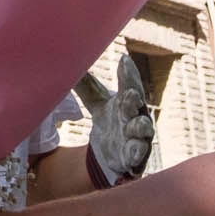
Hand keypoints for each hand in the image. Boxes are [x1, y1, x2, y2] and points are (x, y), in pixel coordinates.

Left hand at [84, 62, 155, 184]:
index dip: (128, 73)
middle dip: (134, 100)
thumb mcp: (97, 104)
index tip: (124, 59)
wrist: (111, 153)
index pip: (129, 84)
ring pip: (143, 130)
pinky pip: (139, 156)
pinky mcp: (135, 157)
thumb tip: (71, 63)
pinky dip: (137, 154)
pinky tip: (133, 155)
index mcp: (127, 101)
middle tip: (131, 93)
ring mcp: (138, 137)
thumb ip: (87, 86)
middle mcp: (136, 117)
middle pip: (137, 106)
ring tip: (138, 124)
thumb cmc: (110, 122)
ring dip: (140, 127)